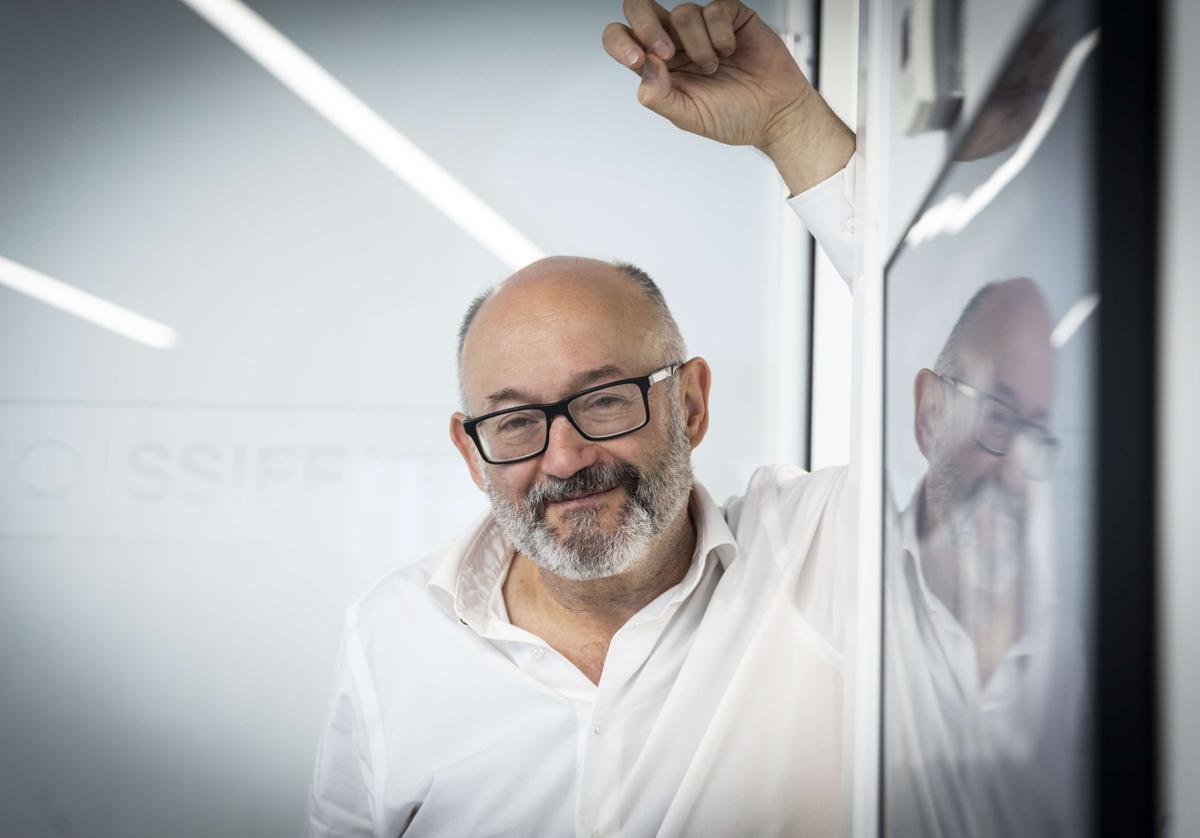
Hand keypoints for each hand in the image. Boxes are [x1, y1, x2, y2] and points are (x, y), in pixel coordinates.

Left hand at [602, 0, 853, 193]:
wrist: (775, 114)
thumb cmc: (733, 117)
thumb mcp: (689, 117)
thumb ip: (660, 96)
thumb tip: (644, 68)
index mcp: (656, 66)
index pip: (621, 38)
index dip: (620, 43)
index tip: (637, 59)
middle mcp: (674, 42)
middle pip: (639, 8)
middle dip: (647, 25)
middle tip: (666, 53)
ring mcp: (701, 27)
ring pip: (682, 13)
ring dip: (699, 46)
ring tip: (714, 67)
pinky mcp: (730, 16)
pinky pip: (715, 9)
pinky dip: (721, 35)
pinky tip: (730, 51)